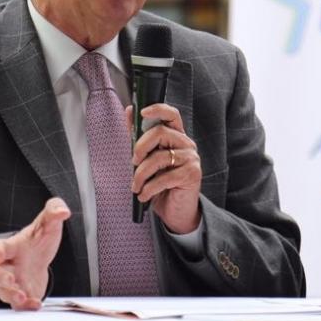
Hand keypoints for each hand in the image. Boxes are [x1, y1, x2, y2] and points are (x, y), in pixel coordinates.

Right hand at [0, 197, 70, 310]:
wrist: (39, 258)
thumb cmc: (38, 240)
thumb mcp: (47, 223)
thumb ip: (54, 210)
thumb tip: (63, 210)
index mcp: (11, 247)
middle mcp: (8, 266)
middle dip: (0, 278)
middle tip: (10, 280)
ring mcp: (13, 283)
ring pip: (3, 292)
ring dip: (11, 296)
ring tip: (22, 297)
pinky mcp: (22, 296)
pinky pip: (18, 306)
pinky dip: (26, 307)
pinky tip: (36, 305)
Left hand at [128, 103, 201, 234]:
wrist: (176, 211)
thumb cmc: (161, 184)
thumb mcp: (147, 159)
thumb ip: (139, 137)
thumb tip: (129, 111)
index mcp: (176, 136)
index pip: (171, 114)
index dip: (158, 109)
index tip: (141, 112)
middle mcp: (187, 144)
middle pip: (161, 132)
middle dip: (140, 147)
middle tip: (133, 162)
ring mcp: (192, 159)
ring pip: (159, 157)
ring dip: (140, 175)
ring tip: (136, 186)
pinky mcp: (192, 175)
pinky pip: (164, 178)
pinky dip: (148, 189)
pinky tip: (144, 195)